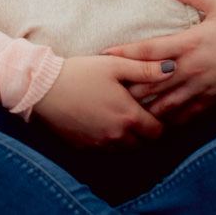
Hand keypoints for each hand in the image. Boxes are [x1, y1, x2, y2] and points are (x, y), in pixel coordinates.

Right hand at [30, 55, 171, 148]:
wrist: (42, 88)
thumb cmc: (80, 72)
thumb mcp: (114, 65)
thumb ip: (145, 69)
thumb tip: (172, 69)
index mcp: (128, 116)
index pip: (158, 131)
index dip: (159, 122)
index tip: (153, 111)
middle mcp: (117, 136)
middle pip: (143, 144)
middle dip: (145, 132)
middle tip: (138, 114)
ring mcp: (99, 144)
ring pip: (125, 149)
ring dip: (127, 138)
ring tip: (120, 119)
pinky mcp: (84, 147)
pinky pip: (105, 150)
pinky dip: (109, 141)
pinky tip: (101, 123)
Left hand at [101, 0, 215, 124]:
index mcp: (189, 44)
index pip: (150, 50)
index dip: (126, 53)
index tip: (105, 54)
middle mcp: (190, 69)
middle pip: (150, 81)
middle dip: (127, 85)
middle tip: (106, 86)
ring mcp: (199, 88)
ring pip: (163, 103)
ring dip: (143, 106)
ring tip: (123, 106)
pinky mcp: (209, 102)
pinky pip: (182, 116)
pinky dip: (166, 120)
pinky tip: (152, 122)